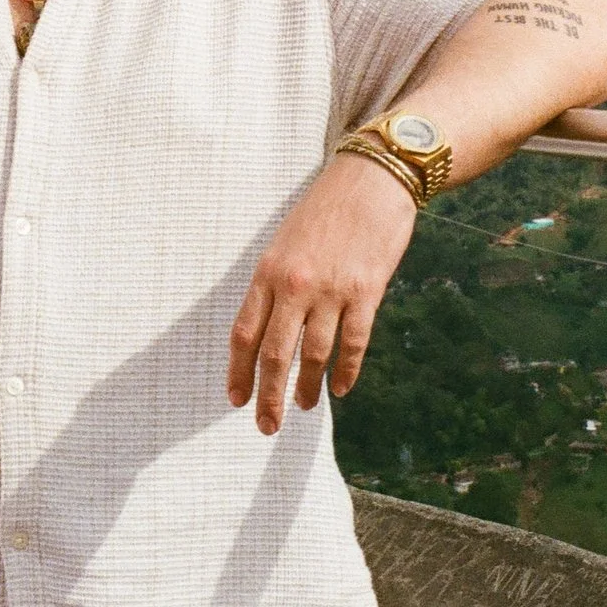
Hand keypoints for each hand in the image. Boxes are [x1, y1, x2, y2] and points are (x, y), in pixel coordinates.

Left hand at [226, 151, 418, 432]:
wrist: (369, 180)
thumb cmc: (324, 212)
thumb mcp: (284, 243)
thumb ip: (274, 285)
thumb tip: (266, 330)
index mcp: (268, 272)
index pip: (244, 333)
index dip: (239, 372)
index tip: (236, 399)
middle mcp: (295, 284)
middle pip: (274, 353)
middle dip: (269, 395)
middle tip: (266, 425)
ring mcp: (331, 289)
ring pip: (314, 355)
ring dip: (308, 388)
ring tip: (305, 407)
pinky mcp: (366, 292)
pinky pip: (353, 343)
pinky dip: (346, 371)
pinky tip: (340, 388)